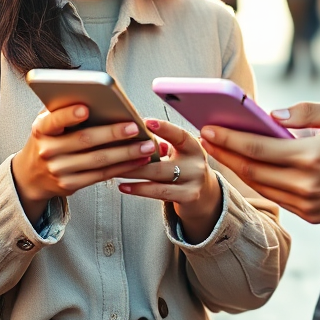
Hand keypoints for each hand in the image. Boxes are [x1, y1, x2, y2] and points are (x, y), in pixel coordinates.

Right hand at [11, 104, 158, 223]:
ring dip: (126, 153)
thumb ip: (65, 109)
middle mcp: (47, 150)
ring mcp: (58, 170)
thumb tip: (100, 97)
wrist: (31, 174)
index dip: (68, 115)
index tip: (85, 108)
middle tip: (135, 127)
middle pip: (84, 140)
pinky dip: (122, 167)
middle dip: (112, 133)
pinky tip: (138, 160)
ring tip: (147, 146)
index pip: (53, 120)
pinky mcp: (70, 185)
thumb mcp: (48, 121)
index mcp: (41, 129)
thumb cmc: (49, 138)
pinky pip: (100, 176)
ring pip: (97, 160)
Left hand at [118, 118, 222, 243]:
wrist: (205, 195)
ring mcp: (194, 182)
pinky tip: (124, 187)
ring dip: (133, 174)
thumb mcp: (180, 153)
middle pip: (162, 161)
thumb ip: (163, 144)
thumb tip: (135, 133)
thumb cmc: (184, 168)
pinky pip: (159, 192)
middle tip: (116, 152)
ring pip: (158, 178)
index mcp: (193, 147)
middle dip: (136, 158)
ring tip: (115, 171)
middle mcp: (196, 164)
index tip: (146, 122)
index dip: (164, 128)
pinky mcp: (188, 197)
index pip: (180, 135)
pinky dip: (139, 189)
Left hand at [200, 101, 319, 223]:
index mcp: (314, 157)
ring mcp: (309, 204)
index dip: (229, 138)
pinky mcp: (313, 216)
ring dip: (236, 169)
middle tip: (203, 137)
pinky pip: (277, 197)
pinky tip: (247, 167)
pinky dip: (258, 182)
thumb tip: (272, 114)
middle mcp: (307, 185)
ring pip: (261, 186)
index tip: (208, 127)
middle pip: (252, 170)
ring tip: (219, 149)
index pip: (258, 149)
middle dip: (224, 153)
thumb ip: (308, 111)